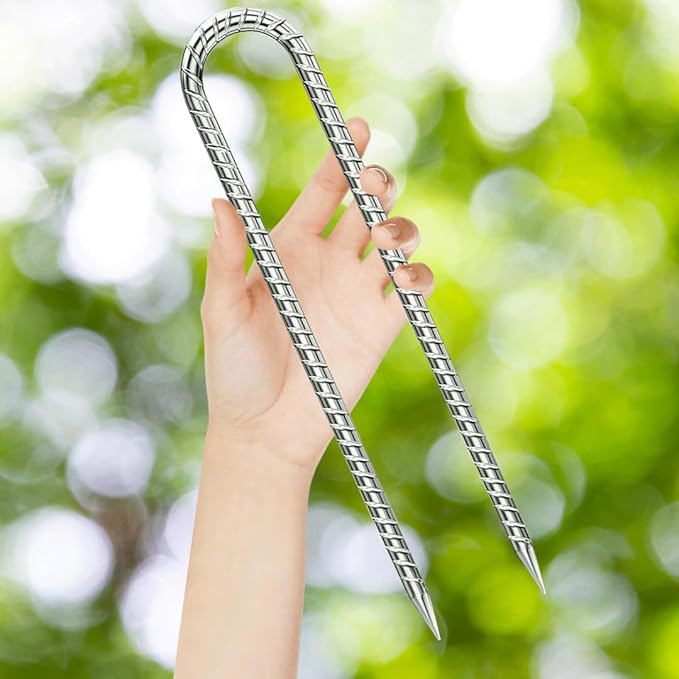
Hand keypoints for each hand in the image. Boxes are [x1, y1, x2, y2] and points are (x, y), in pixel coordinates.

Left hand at [201, 117, 434, 473]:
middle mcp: (328, 263)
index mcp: (289, 249)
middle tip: (374, 185)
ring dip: (402, 227)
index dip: (340, 158)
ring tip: (386, 239)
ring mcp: (357, 293)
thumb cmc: (234, 370)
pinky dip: (417, 275)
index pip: (322, 192)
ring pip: (396, 240)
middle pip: (366, 206)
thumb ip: (227, 259)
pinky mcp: (380, 326)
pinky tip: (406, 278)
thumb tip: (220, 201)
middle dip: (377, 184)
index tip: (356, 128)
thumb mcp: (222, 311)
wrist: (264, 430)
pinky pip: (411, 289)